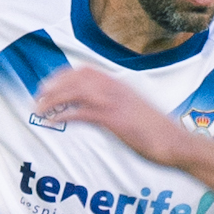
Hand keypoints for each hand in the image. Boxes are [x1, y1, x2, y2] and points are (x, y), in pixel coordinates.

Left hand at [32, 68, 193, 169]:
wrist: (175, 142)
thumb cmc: (157, 132)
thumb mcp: (136, 110)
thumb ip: (118, 104)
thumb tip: (102, 108)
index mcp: (120, 85)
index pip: (86, 70)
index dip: (64, 75)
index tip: (49, 84)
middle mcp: (116, 88)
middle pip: (76, 78)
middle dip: (53, 86)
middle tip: (38, 97)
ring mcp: (115, 102)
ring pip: (75, 92)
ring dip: (53, 99)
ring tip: (38, 109)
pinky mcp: (114, 119)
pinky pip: (81, 112)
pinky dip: (62, 115)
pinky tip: (51, 121)